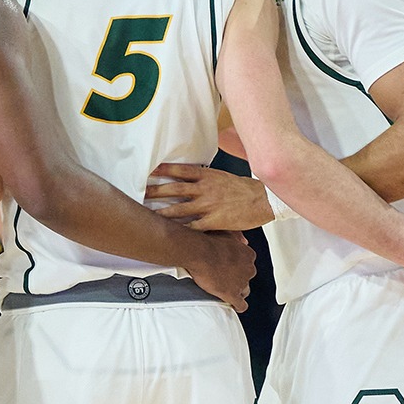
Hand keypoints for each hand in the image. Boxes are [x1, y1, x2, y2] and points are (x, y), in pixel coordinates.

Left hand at [144, 164, 273, 230]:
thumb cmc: (244, 188)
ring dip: (162, 211)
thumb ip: (205, 177)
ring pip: (180, 208)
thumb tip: (190, 175)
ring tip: (146, 214)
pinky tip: (169, 233)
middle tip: (139, 192)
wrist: (264, 199)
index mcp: (207, 176)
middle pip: (174, 189)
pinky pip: (193, 227)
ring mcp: (209, 205)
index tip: (148, 170)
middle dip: (155, 191)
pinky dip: (180, 230)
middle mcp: (205, 189)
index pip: (181, 170)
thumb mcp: (223, 176)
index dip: (163, 170)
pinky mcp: (215, 221)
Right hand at [187, 230, 256, 311]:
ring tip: (225, 290)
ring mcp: (241, 283)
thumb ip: (237, 237)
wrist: (198, 252)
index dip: (238, 267)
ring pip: (244, 291)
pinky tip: (232, 305)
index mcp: (248, 255)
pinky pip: (241, 305)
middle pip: (247, 278)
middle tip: (223, 277)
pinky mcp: (232, 294)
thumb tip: (244, 241)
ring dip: (236, 291)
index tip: (229, 267)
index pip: (248, 264)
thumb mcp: (226, 233)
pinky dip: (238, 306)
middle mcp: (248, 269)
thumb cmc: (208, 241)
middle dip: (237, 279)